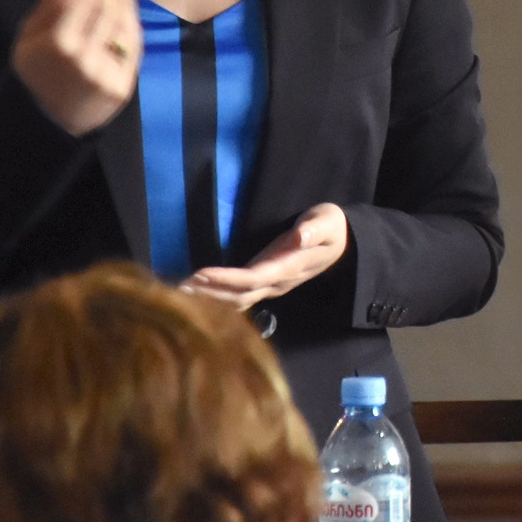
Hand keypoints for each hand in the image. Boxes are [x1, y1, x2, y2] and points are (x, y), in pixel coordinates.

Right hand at [11, 0, 140, 135]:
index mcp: (57, 43)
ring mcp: (106, 73)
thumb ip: (51, 1)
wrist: (47, 121)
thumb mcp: (29, 36)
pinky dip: (133, 28)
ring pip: (125, 28)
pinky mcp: (122, 86)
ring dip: (126, 5)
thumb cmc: (35, 71)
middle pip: (107, 11)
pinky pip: (134, 50)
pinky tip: (127, 17)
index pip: (83, 1)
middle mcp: (85, 58)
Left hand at [181, 202, 348, 310]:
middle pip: (239, 295)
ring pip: (237, 300)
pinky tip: (199, 296)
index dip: (226, 279)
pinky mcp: (265, 282)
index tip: (200, 273)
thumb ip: (313, 230)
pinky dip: (217, 298)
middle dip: (209, 292)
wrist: (342, 243)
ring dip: (210, 298)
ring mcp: (271, 285)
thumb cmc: (332, 228)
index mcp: (289, 268)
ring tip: (181, 292)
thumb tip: (299, 237)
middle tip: (179, 287)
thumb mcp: (327, 221)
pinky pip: (239, 296)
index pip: (253, 278)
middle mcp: (277, 283)